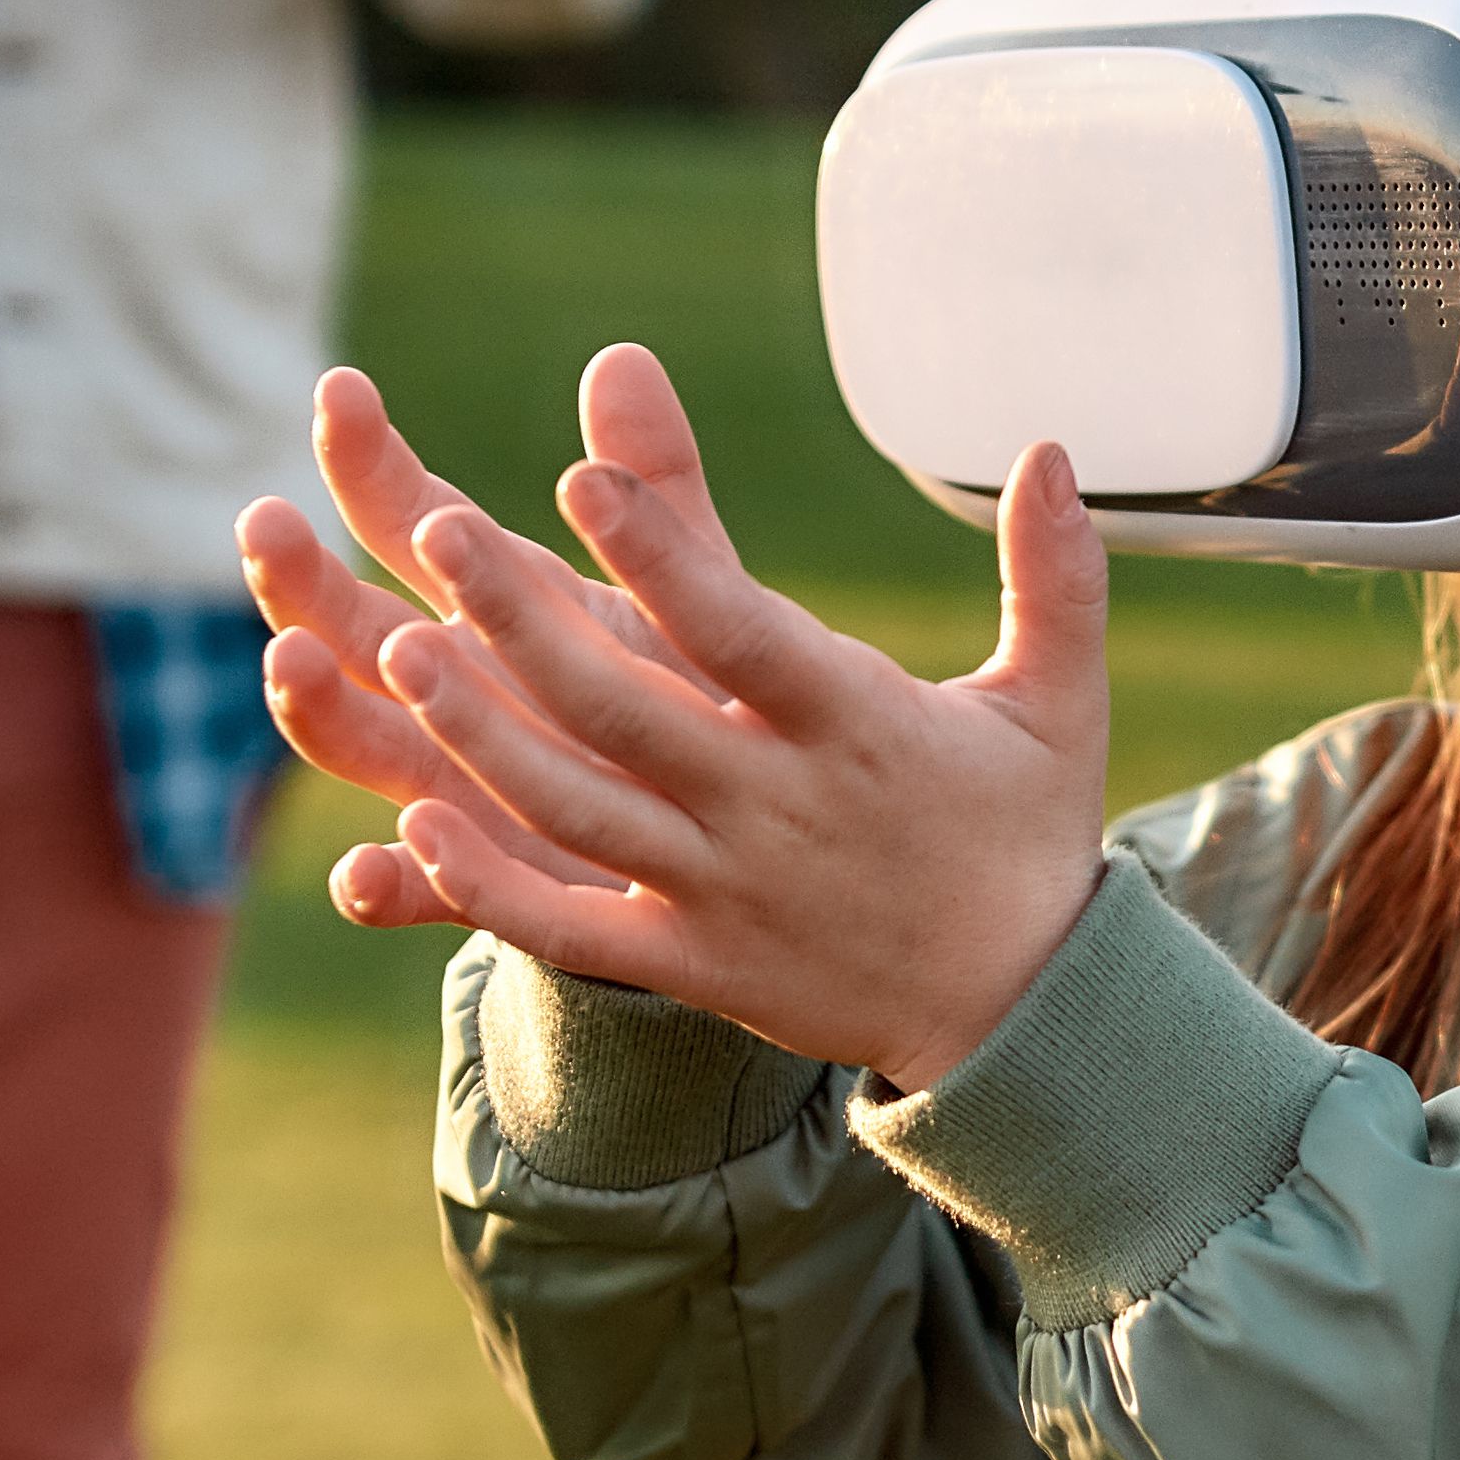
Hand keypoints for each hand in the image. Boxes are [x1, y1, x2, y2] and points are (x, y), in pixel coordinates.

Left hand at [240, 351, 1114, 1089]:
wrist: (1020, 1011)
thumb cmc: (1026, 833)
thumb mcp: (1058, 699)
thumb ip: (1053, 572)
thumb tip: (1055, 449)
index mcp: (856, 727)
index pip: (739, 630)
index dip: (659, 557)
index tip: (582, 478)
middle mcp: (777, 806)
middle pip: (626, 707)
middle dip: (523, 619)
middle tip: (437, 530)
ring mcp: (723, 891)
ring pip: (577, 808)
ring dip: (481, 731)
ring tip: (400, 648)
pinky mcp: (691, 963)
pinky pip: (568, 931)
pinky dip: (486, 886)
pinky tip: (409, 820)